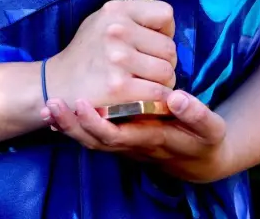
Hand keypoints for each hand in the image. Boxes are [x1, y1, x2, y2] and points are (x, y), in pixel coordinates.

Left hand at [41, 90, 229, 183]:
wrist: (200, 162)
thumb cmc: (206, 140)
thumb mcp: (211, 129)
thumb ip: (196, 114)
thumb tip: (176, 97)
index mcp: (153, 140)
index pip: (120, 135)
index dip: (98, 123)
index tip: (81, 104)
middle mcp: (134, 146)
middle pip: (97, 141)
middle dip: (73, 126)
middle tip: (53, 105)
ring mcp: (125, 144)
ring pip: (91, 141)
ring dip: (68, 127)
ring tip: (49, 108)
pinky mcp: (121, 138)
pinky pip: (93, 136)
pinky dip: (73, 127)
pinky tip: (57, 113)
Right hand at [43, 0, 175, 112]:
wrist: (56, 83)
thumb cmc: (86, 53)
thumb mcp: (103, 22)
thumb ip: (133, 20)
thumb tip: (167, 30)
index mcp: (116, 11)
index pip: (166, 14)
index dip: (165, 31)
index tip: (153, 43)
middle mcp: (116, 30)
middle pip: (169, 48)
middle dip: (165, 62)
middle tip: (149, 70)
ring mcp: (117, 59)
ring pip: (167, 72)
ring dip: (162, 83)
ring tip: (146, 83)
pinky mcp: (118, 87)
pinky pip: (158, 92)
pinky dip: (159, 99)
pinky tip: (148, 98)